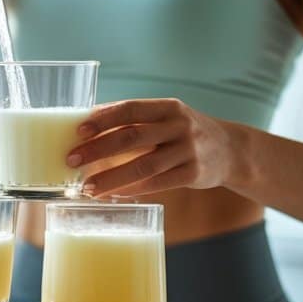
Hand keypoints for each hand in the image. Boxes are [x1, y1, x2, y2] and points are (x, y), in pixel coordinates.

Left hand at [66, 98, 235, 198]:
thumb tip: (87, 122)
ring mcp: (188, 151)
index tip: (78, 131)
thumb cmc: (184, 132)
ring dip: (112, 177)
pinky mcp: (194, 174)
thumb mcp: (166, 116)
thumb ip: (134, 119)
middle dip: (98, 149)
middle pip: (132, 137)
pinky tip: (114, 194)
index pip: (130, 109)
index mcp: (168, 107)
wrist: (230, 150)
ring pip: (143, 166)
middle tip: (72, 160)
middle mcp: (179, 126)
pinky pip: (158, 183)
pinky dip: (134, 189)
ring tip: (88, 187)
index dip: (103, 119)